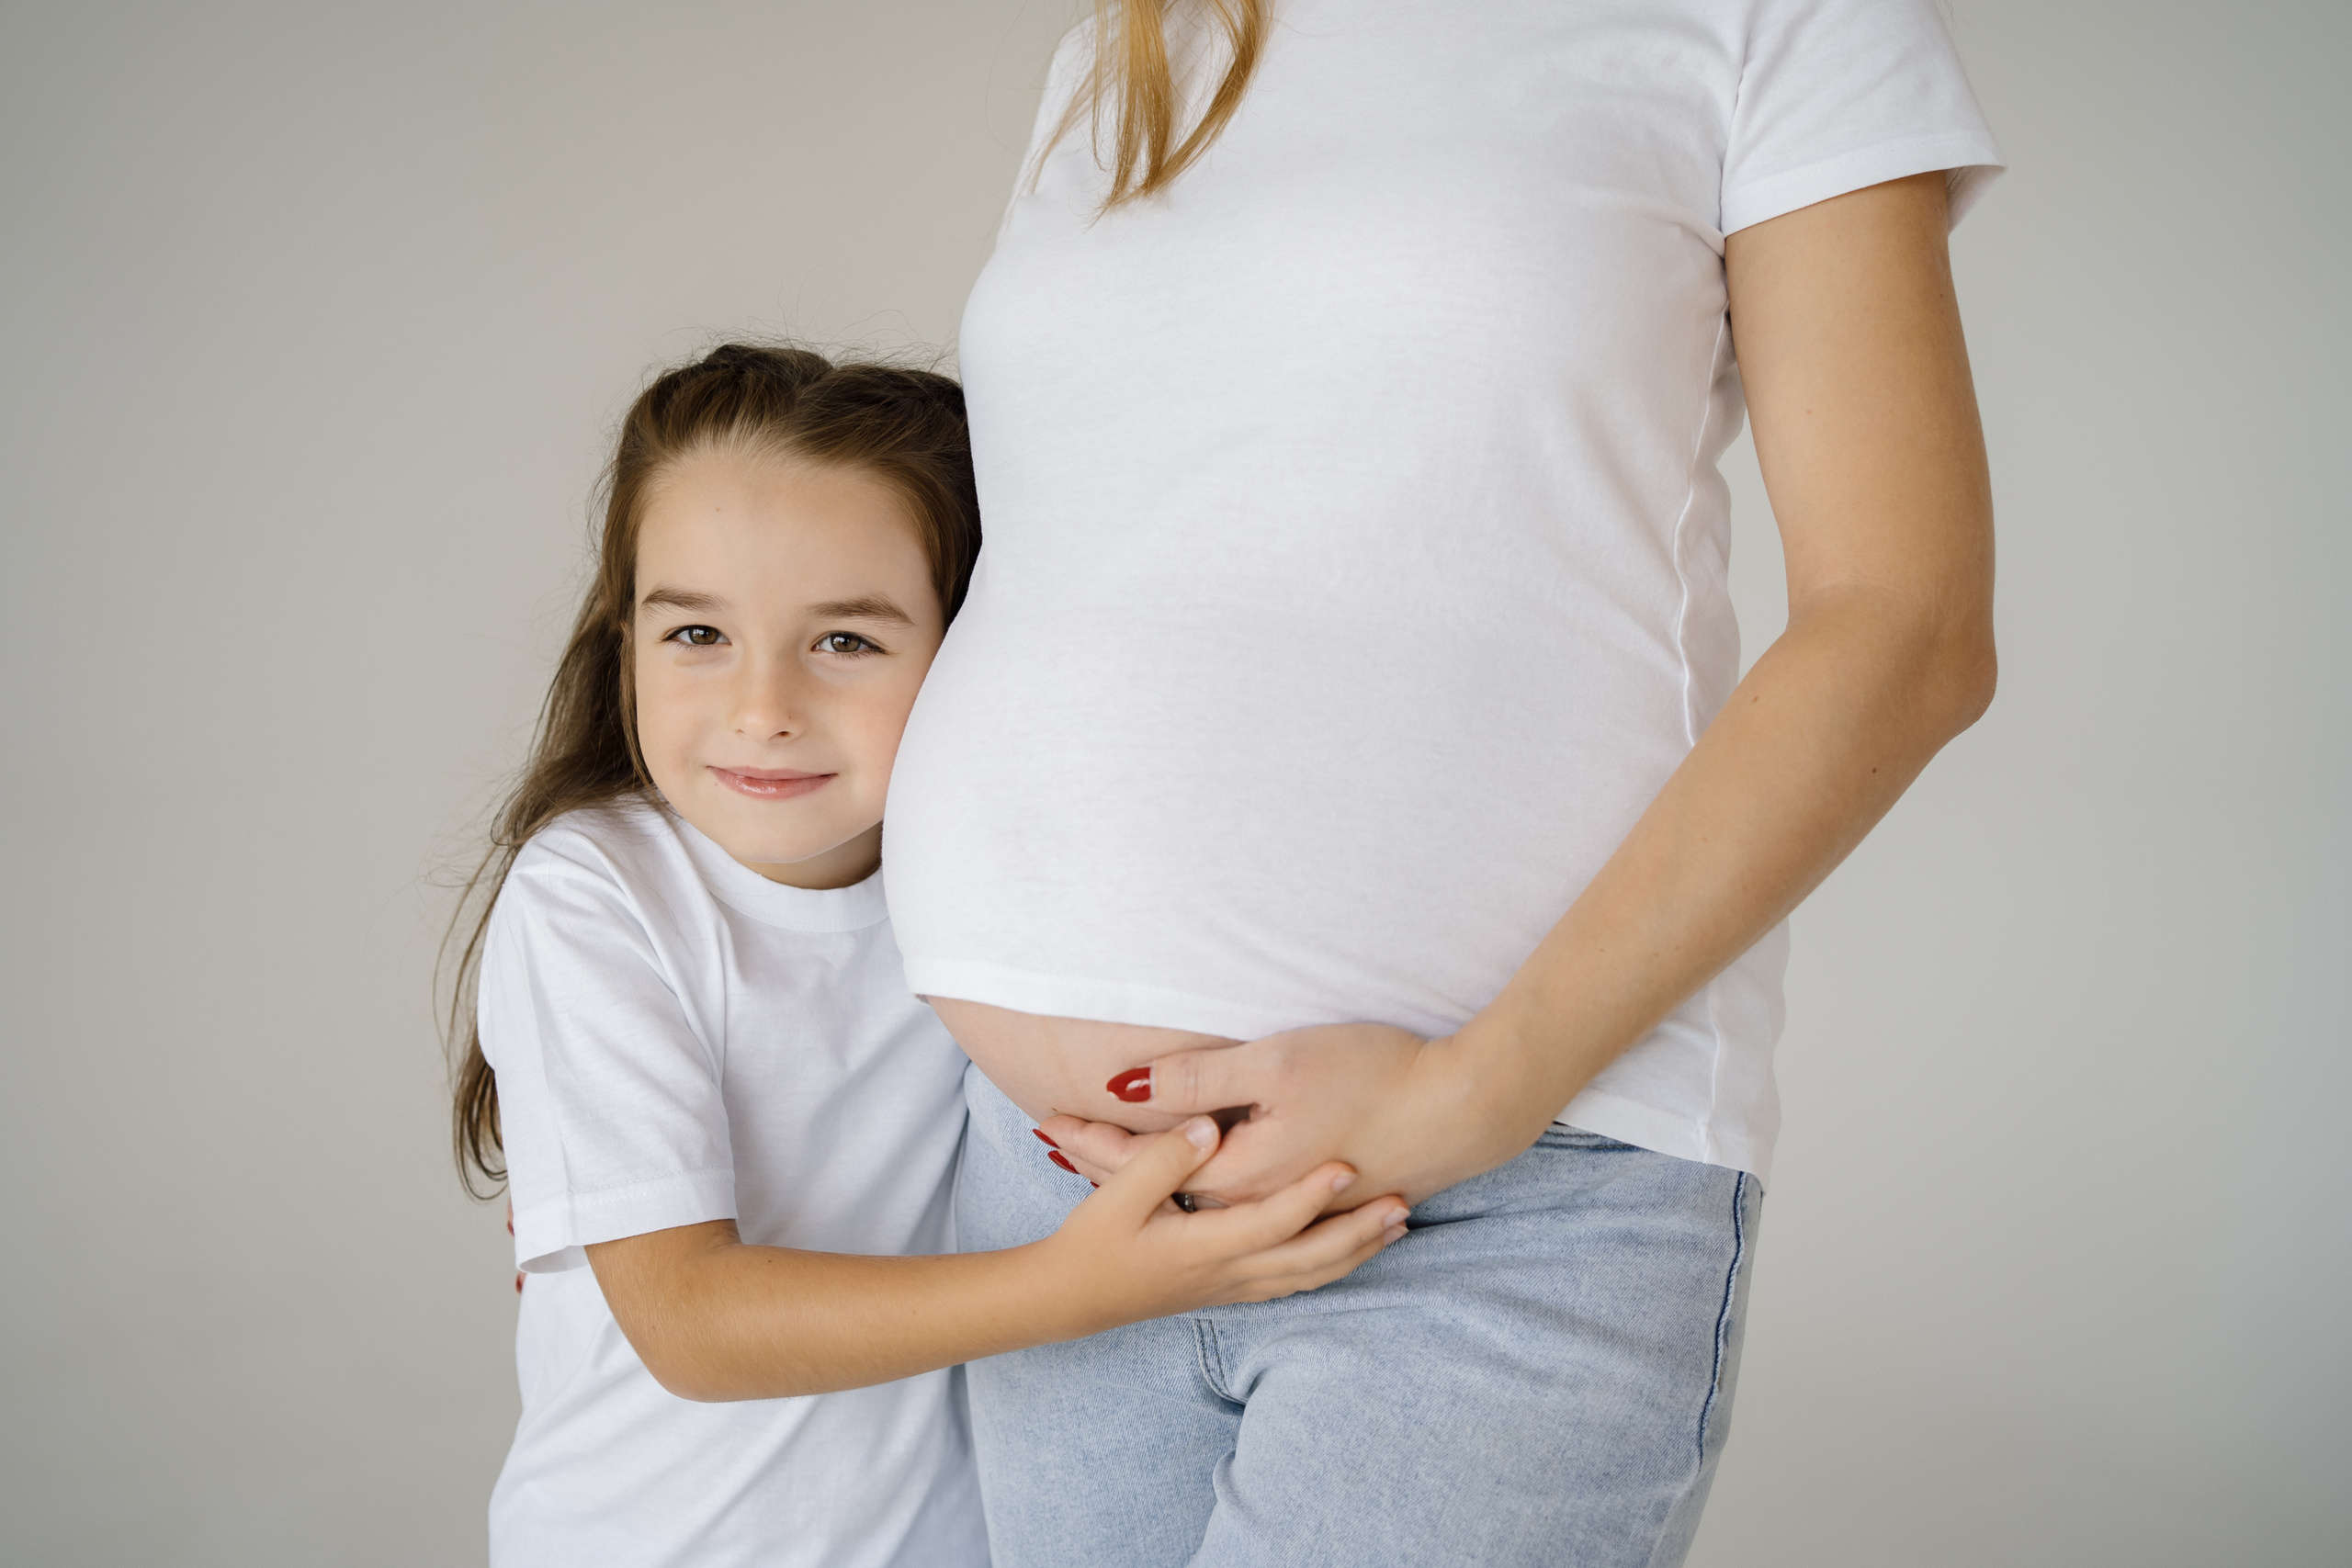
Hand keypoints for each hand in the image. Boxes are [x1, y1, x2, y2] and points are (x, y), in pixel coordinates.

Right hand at [1038, 1112, 1408, 1333]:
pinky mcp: (1229, 1291)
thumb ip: (1164, 1158)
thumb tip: (1208, 1127)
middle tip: (1403, 1202)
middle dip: (1359, 1231)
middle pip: (1310, 1257)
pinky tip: (1347, 1251)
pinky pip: (1294, 1282)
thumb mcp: (1117, 1197)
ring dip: (1355, 1250)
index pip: (1273, 1221)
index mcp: (1203, 1247)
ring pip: (1309, 1275)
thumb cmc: (1091, 1243)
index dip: (1312, 1195)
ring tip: (1397, 1225)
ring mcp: (1232, 1287)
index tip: (1349, 1166)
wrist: (1068, 1299)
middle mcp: (1228, 1274)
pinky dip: (1330, 1266)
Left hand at [1041, 1022, 1539, 1212]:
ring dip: (1157, 1184)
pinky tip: (1202, 1184)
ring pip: (1203, 1204)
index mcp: (1242, 1175)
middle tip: (1058, 1144)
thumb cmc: (1375, 1076)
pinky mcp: (1324, 1201)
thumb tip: (1127, 1085)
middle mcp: (1260, 1206)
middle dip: (1109, 1166)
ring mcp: (1294, 1210)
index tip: (1046, 1118)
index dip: (1094, 1138)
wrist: (1463, 1109)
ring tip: (1111, 1171)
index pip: (1145, 1161)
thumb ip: (1199, 1077)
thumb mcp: (1277, 1062)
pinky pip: (1245, 1209)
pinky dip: (1205, 1193)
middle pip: (1167, 1188)